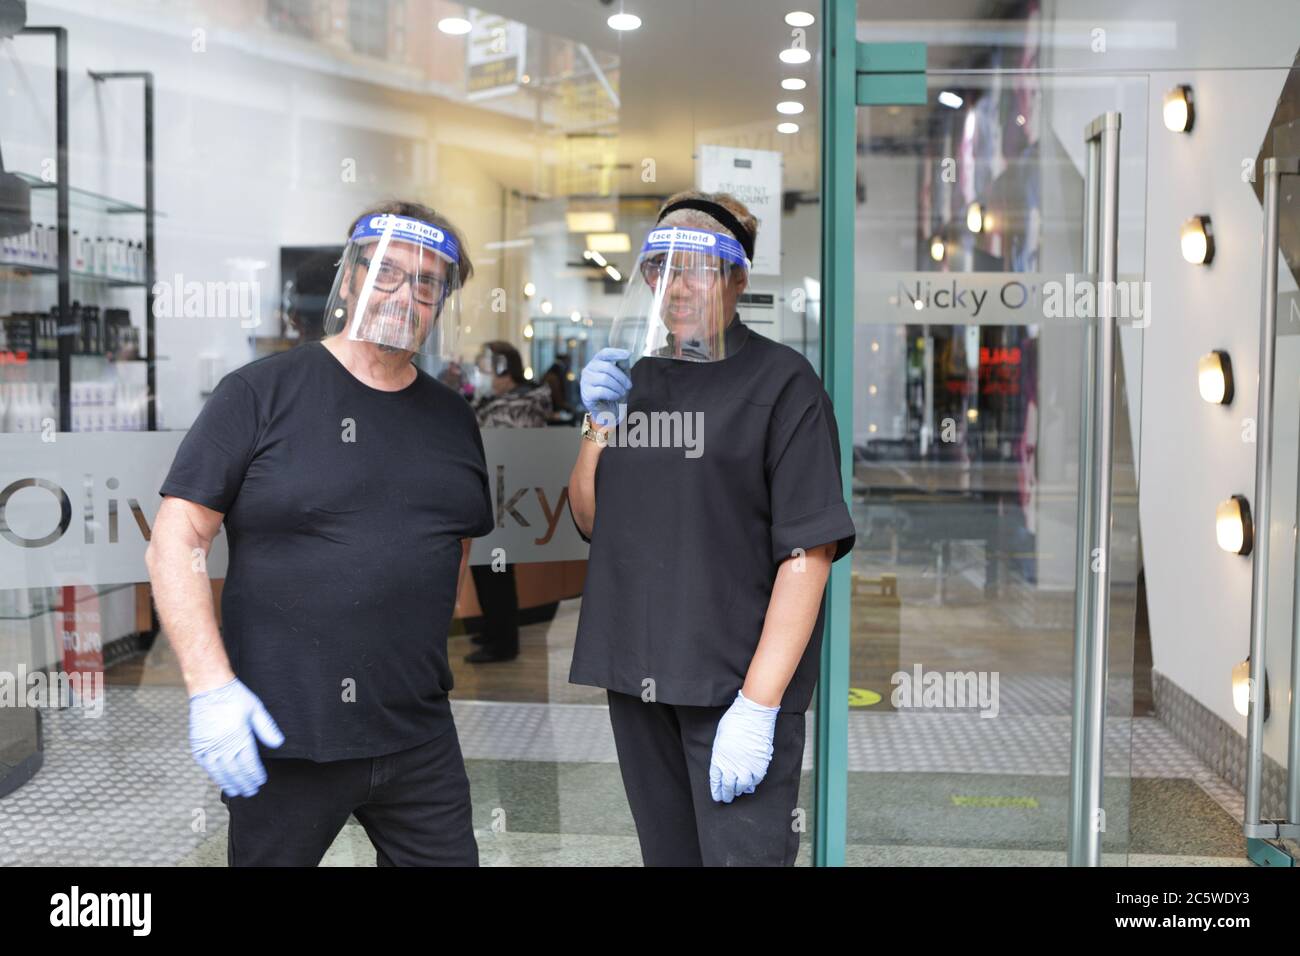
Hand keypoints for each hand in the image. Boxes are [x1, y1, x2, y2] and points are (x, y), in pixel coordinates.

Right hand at [189, 677, 283, 797]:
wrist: (209, 687)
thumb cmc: (234, 697)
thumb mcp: (256, 709)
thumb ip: (267, 728)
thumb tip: (278, 744)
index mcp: (239, 737)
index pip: (249, 764)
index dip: (255, 775)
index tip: (261, 781)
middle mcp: (223, 745)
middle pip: (235, 771)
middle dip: (244, 783)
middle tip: (250, 792)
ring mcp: (209, 746)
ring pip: (219, 772)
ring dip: (228, 783)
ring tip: (236, 791)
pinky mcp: (198, 745)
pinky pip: (206, 765)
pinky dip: (214, 774)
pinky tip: (220, 779)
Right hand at [580, 347, 631, 426]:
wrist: (608, 411)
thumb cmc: (615, 391)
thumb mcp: (621, 377)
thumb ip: (622, 366)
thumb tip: (626, 356)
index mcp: (596, 363)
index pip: (604, 353)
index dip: (616, 352)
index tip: (628, 354)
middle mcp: (588, 370)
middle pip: (607, 367)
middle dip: (621, 377)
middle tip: (629, 386)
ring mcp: (585, 382)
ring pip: (604, 378)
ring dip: (618, 387)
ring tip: (622, 393)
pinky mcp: (586, 394)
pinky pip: (601, 391)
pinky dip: (613, 394)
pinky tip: (616, 396)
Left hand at [709, 690, 779, 802]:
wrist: (753, 713)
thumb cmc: (735, 720)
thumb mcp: (720, 737)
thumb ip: (721, 752)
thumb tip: (724, 764)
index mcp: (719, 757)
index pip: (716, 780)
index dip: (717, 790)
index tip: (717, 796)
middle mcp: (732, 764)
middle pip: (728, 785)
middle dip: (727, 794)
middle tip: (727, 798)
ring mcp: (747, 765)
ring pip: (742, 786)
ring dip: (739, 790)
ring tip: (738, 792)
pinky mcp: (760, 763)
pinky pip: (756, 779)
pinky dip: (752, 783)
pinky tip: (750, 784)